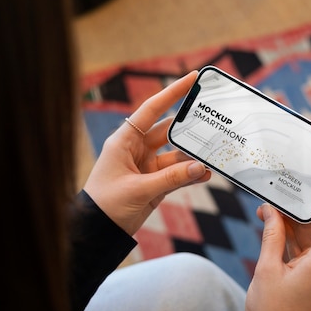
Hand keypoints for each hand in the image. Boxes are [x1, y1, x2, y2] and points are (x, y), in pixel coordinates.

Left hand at [83, 71, 210, 235]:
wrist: (98, 232)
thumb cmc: (106, 205)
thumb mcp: (138, 189)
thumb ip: (171, 178)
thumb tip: (201, 167)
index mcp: (125, 141)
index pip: (151, 110)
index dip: (172, 93)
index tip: (192, 78)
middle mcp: (137, 149)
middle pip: (170, 131)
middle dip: (190, 128)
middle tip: (213, 121)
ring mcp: (148, 166)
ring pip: (177, 156)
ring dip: (193, 158)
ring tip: (213, 157)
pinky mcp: (155, 183)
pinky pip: (178, 174)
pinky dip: (191, 175)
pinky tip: (205, 174)